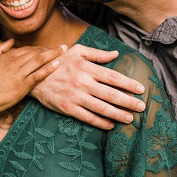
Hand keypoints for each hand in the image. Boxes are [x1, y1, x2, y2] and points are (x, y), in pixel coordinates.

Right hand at [0, 39, 64, 121]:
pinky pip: (39, 74)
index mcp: (6, 56)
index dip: (37, 48)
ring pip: (39, 60)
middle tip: (60, 47)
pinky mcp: (23, 86)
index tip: (45, 48)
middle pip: (35, 52)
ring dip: (53, 54)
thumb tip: (10, 41)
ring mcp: (19, 74)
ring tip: (63, 50)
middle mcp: (14, 63)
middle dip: (48, 48)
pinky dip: (49, 68)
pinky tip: (57, 63)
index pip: (25, 48)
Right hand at [31, 45, 145, 129]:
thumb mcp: (76, 51)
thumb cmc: (58, 62)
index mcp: (86, 67)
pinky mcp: (67, 108)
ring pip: (101, 108)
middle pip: (111, 94)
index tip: (140, 89)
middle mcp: (82, 82)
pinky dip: (101, 122)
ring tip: (130, 118)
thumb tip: (115, 54)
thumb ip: (97, 53)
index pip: (113, 76)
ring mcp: (75, 96)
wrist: (34, 75)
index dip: (128, 83)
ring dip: (118, 114)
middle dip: (128, 101)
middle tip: (141, 106)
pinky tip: (110, 125)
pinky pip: (88, 117)